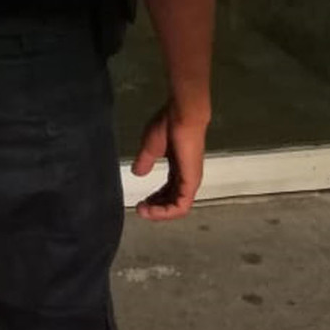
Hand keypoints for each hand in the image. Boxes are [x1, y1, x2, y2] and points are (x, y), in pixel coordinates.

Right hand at [132, 102, 207, 220]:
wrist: (183, 115)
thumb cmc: (169, 124)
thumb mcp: (151, 146)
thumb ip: (145, 161)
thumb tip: (138, 172)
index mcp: (178, 168)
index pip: (168, 191)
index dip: (155, 199)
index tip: (140, 202)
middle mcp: (186, 177)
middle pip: (172, 201)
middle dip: (155, 208)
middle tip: (140, 210)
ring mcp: (191, 180)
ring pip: (177, 207)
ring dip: (160, 213)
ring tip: (144, 212)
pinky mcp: (191, 182)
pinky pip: (181, 205)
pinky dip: (166, 212)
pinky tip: (153, 210)